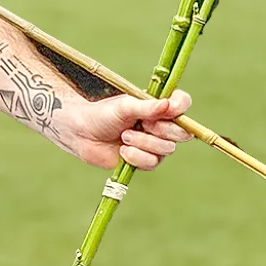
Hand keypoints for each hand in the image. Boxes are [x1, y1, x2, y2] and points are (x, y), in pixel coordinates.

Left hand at [54, 89, 190, 172]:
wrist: (83, 134)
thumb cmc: (103, 115)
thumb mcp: (124, 107)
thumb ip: (146, 107)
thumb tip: (167, 105)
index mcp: (158, 107)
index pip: (182, 103)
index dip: (180, 107)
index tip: (169, 108)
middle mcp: (161, 125)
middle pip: (182, 132)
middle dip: (161, 130)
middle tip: (142, 124)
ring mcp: (154, 144)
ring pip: (166, 149)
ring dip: (144, 143)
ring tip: (124, 136)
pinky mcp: (145, 160)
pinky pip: (152, 162)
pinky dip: (136, 156)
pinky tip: (122, 150)